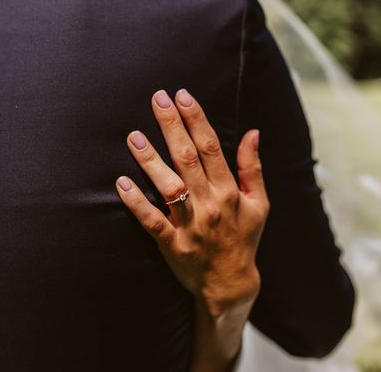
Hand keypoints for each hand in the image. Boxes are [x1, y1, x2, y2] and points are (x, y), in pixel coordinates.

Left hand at [116, 89, 268, 316]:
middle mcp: (209, 205)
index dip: (196, 119)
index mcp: (230, 192)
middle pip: (188, 159)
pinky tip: (121, 182)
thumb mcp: (259, 204)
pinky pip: (151, 221)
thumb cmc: (244, 238)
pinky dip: (136, 203)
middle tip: (157, 98)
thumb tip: (253, 132)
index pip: (211, 148)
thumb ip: (253, 167)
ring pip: (168, 187)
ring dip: (150, 161)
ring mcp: (190, 225)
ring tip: (134, 136)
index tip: (182, 95)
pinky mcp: (171, 243)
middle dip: (172, 126)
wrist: (230, 284)